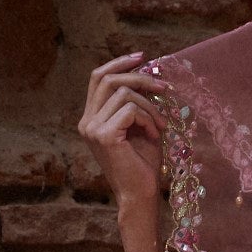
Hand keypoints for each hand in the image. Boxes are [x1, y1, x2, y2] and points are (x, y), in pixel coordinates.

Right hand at [82, 54, 167, 214]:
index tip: (142, 57)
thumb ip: (139, 102)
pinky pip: (131, 110)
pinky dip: (149, 119)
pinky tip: (155, 135)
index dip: (119, 63)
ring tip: (161, 125)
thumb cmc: (143, 164)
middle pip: (108, 79)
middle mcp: (86, 121)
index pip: (98, 78)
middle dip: (140, 78)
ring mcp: (92, 128)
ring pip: (123, 94)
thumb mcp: (142, 125)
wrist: (140, 194)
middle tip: (164, 87)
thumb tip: (150, 73)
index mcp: (91, 118)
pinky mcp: (104, 135)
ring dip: (150, 106)